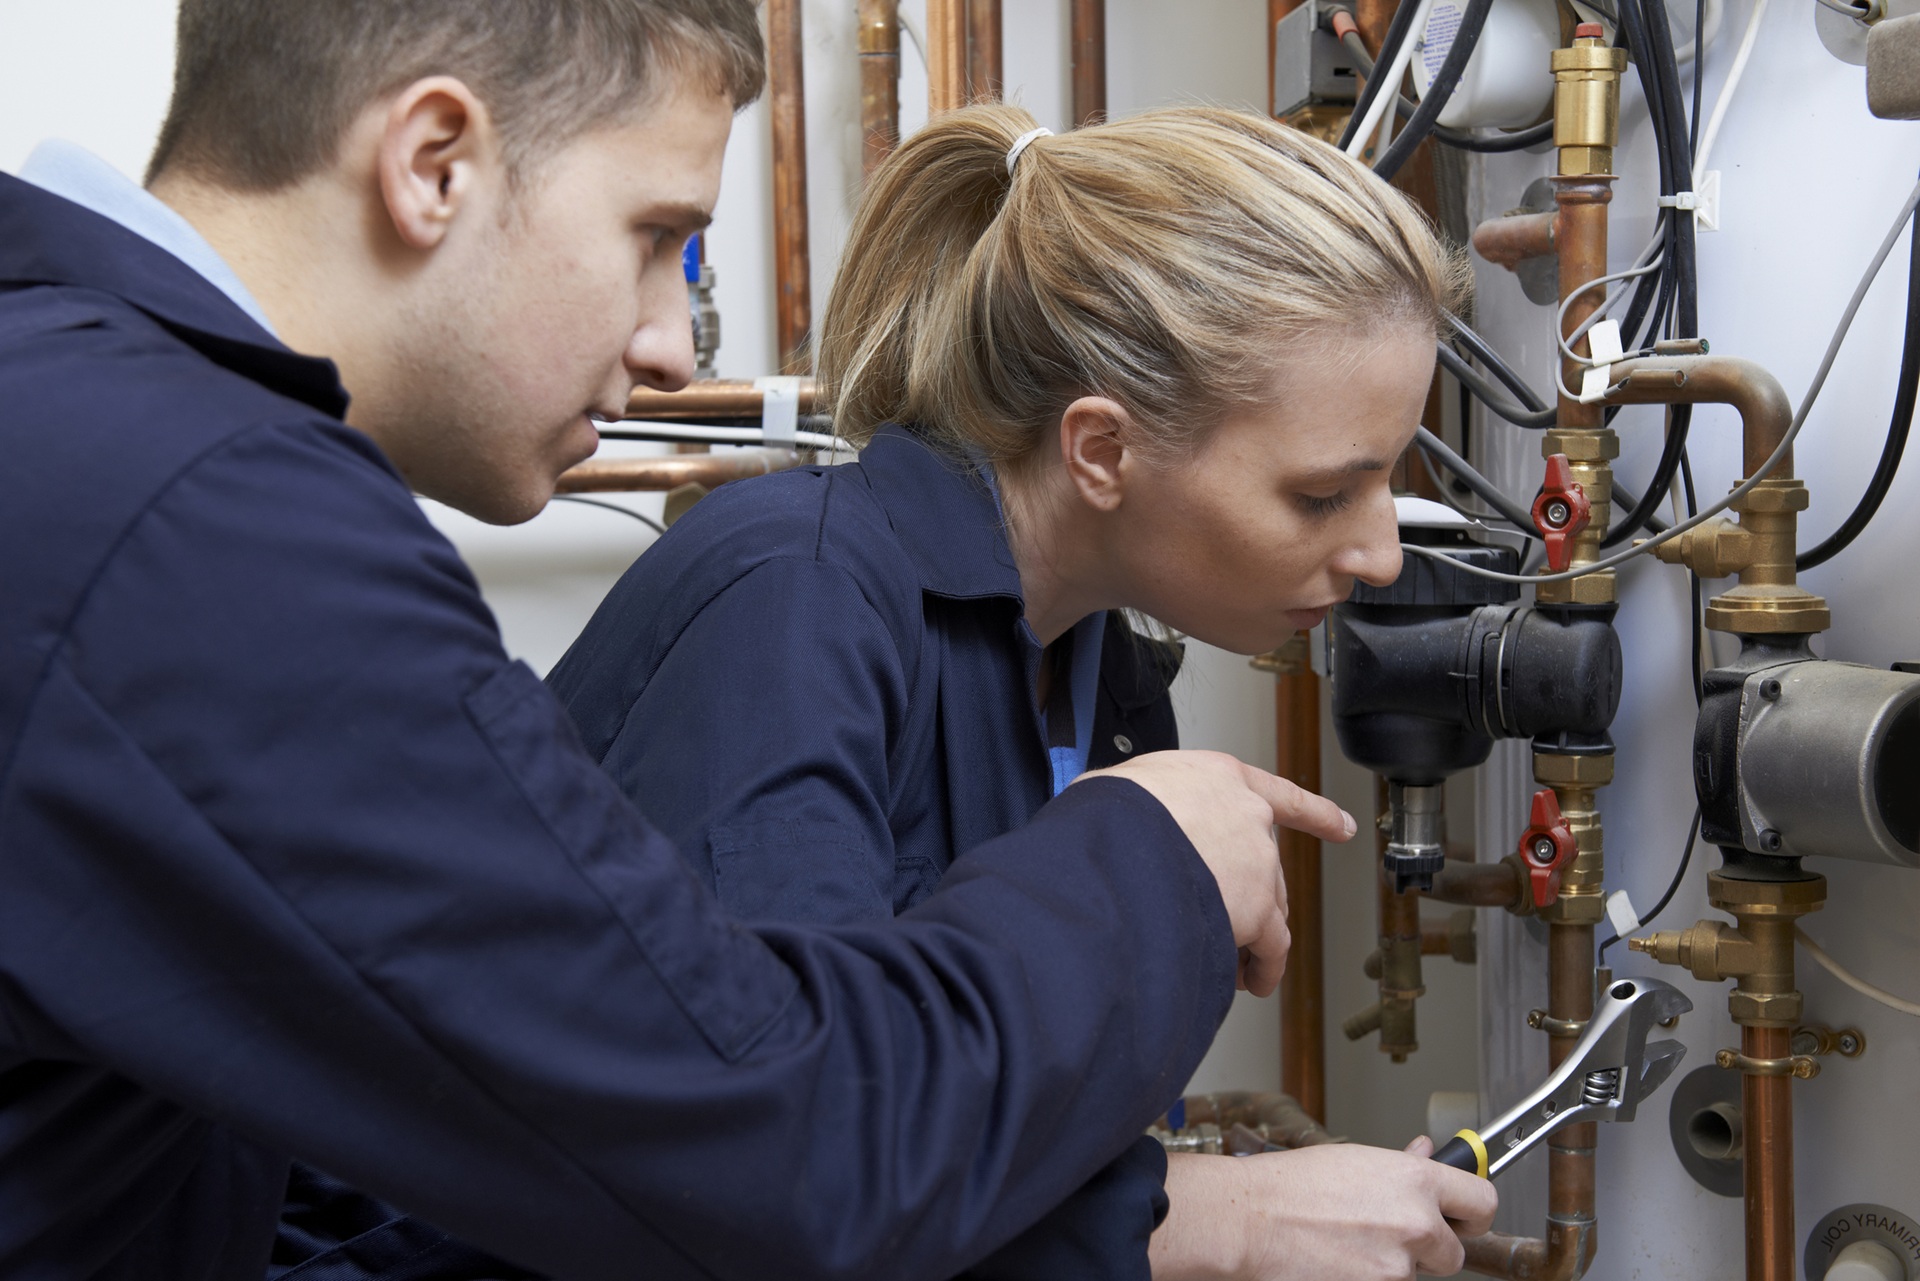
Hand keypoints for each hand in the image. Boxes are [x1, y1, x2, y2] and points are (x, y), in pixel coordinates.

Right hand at [1083, 750, 1354, 995]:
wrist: (1119, 846)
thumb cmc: (1110, 815)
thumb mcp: (1121, 788)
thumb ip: (1140, 804)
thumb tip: (1118, 822)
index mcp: (1219, 778)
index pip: (1280, 794)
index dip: (1315, 813)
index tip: (1341, 825)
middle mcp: (1249, 817)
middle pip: (1265, 864)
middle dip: (1250, 896)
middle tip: (1228, 922)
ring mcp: (1258, 864)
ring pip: (1269, 908)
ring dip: (1256, 938)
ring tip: (1233, 966)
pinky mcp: (1259, 912)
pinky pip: (1270, 947)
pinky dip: (1263, 967)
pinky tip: (1254, 981)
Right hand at [1149, 1145, 1498, 1280]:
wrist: (1252, 1220)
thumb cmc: (1291, 1185)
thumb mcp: (1355, 1161)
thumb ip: (1401, 1166)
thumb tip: (1426, 1153)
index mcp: (1416, 1181)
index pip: (1483, 1203)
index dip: (1472, 1214)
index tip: (1461, 1218)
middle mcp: (1417, 1223)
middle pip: (1453, 1252)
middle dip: (1427, 1249)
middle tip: (1387, 1236)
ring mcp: (1399, 1267)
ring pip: (1413, 1275)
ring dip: (1389, 1266)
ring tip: (1346, 1245)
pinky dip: (1366, 1279)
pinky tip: (1339, 1263)